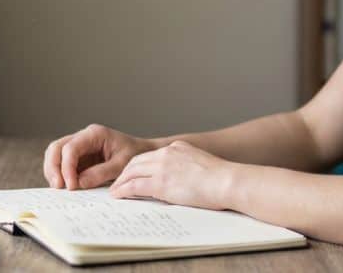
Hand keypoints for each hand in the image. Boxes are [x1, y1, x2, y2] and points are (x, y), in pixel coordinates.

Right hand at [43, 124, 157, 189]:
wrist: (144, 153)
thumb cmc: (135, 154)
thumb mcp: (122, 164)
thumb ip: (101, 173)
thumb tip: (79, 183)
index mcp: (94, 134)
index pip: (71, 148)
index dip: (67, 167)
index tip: (71, 185)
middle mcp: (83, 137)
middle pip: (56, 148)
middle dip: (53, 168)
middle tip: (58, 187)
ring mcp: (79, 147)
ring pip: (55, 155)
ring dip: (54, 172)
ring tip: (60, 189)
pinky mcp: (79, 158)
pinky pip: (62, 165)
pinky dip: (60, 176)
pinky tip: (65, 187)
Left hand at [108, 140, 238, 210]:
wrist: (228, 181)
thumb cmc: (223, 179)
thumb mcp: (201, 166)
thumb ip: (187, 168)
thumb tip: (181, 182)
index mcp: (178, 148)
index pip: (150, 155)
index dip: (138, 165)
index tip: (132, 173)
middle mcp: (167, 153)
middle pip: (137, 161)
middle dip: (126, 172)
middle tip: (118, 182)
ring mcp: (162, 167)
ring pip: (132, 172)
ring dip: (121, 182)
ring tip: (114, 190)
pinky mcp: (161, 183)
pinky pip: (134, 186)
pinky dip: (123, 190)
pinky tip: (117, 195)